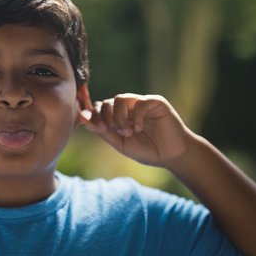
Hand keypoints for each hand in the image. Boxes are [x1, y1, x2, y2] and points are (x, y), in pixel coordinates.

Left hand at [78, 94, 192, 166]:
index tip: (97, 127)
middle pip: (107, 102)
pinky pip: (140, 102)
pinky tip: (138, 128)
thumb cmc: (148, 151)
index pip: (99, 108)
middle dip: (106, 117)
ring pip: (119, 99)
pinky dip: (136, 116)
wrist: (172, 156)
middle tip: (117, 132)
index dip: (93, 115)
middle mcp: (128, 107)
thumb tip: (83, 120)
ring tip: (128, 132)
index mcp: (118, 117)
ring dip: (119, 117)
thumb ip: (104, 132)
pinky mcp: (156, 102)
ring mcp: (141, 103)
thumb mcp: (121, 144)